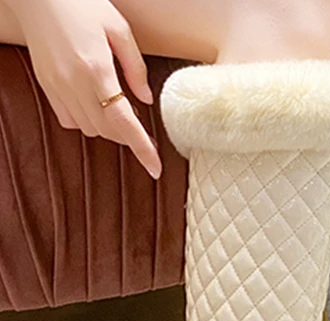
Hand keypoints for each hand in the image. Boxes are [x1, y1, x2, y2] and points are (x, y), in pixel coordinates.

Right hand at [12, 0, 161, 178]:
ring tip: (121, 114)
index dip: (142, 149)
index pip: (124, 123)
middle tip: (145, 133)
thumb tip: (147, 100)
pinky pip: (69, 120)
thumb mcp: (119, 29)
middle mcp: (74, 82)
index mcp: (96, 69)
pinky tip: (96, 107)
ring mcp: (57, 86)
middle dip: (129, 137)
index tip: (155, 168)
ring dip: (109, 129)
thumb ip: (135, 67)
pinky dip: (87, 122)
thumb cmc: (80, 3)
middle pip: (108, 131)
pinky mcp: (47, 85)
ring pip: (89, 129)